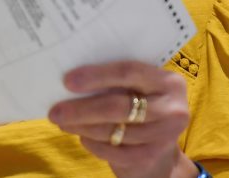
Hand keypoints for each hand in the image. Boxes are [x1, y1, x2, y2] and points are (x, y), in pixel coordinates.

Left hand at [48, 61, 197, 177]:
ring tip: (62, 122)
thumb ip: (113, 79)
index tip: (68, 81)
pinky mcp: (153, 156)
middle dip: (82, 109)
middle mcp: (173, 107)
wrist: (160, 145)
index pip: (128, 72)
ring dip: (82, 127)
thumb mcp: (135, 87)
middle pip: (119, 106)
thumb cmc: (139, 104)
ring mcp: (165, 135)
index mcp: (167, 80)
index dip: (96, 76)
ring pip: (114, 131)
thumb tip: (68, 73)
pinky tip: (82, 136)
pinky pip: (115, 152)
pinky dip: (94, 144)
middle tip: (55, 111)